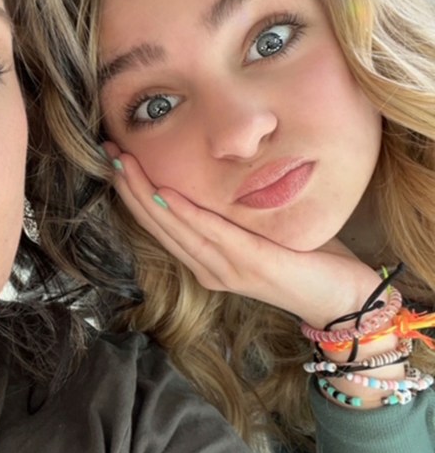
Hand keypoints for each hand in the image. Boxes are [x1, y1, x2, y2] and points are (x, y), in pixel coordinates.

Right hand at [106, 144, 382, 327]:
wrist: (344, 298)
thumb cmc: (305, 259)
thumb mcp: (260, 230)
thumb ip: (233, 212)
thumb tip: (215, 174)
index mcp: (206, 260)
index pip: (160, 223)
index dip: (133, 192)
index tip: (116, 159)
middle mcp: (207, 267)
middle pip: (157, 224)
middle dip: (129, 187)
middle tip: (108, 154)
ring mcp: (225, 269)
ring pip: (173, 227)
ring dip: (145, 195)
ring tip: (124, 165)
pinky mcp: (249, 265)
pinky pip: (210, 234)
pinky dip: (184, 214)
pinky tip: (164, 194)